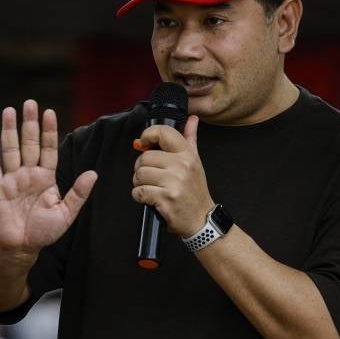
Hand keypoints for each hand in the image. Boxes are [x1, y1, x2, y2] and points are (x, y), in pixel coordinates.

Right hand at [0, 99, 97, 258]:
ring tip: (9, 111)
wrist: (22, 248)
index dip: (49, 131)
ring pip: (10, 150)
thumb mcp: (66, 214)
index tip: (49, 112)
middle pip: (29, 144)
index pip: (48, 149)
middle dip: (30, 124)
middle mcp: (29, 174)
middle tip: (29, 103)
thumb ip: (78, 194)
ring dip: (9, 131)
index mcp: (46, 178)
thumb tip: (93, 173)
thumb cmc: (44, 232)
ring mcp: (12, 180)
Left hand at [132, 115, 213, 235]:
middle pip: (144, 158)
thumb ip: (190, 138)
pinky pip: (139, 191)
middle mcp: (182, 165)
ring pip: (139, 174)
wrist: (201, 219)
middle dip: (142, 168)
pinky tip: (150, 198)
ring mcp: (174, 182)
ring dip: (139, 183)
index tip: (144, 143)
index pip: (164, 132)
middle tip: (151, 176)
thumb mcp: (195, 162)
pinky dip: (139, 196)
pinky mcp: (165, 198)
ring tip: (152, 187)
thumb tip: (192, 119)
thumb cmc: (194, 190)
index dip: (148, 135)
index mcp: (187, 154)